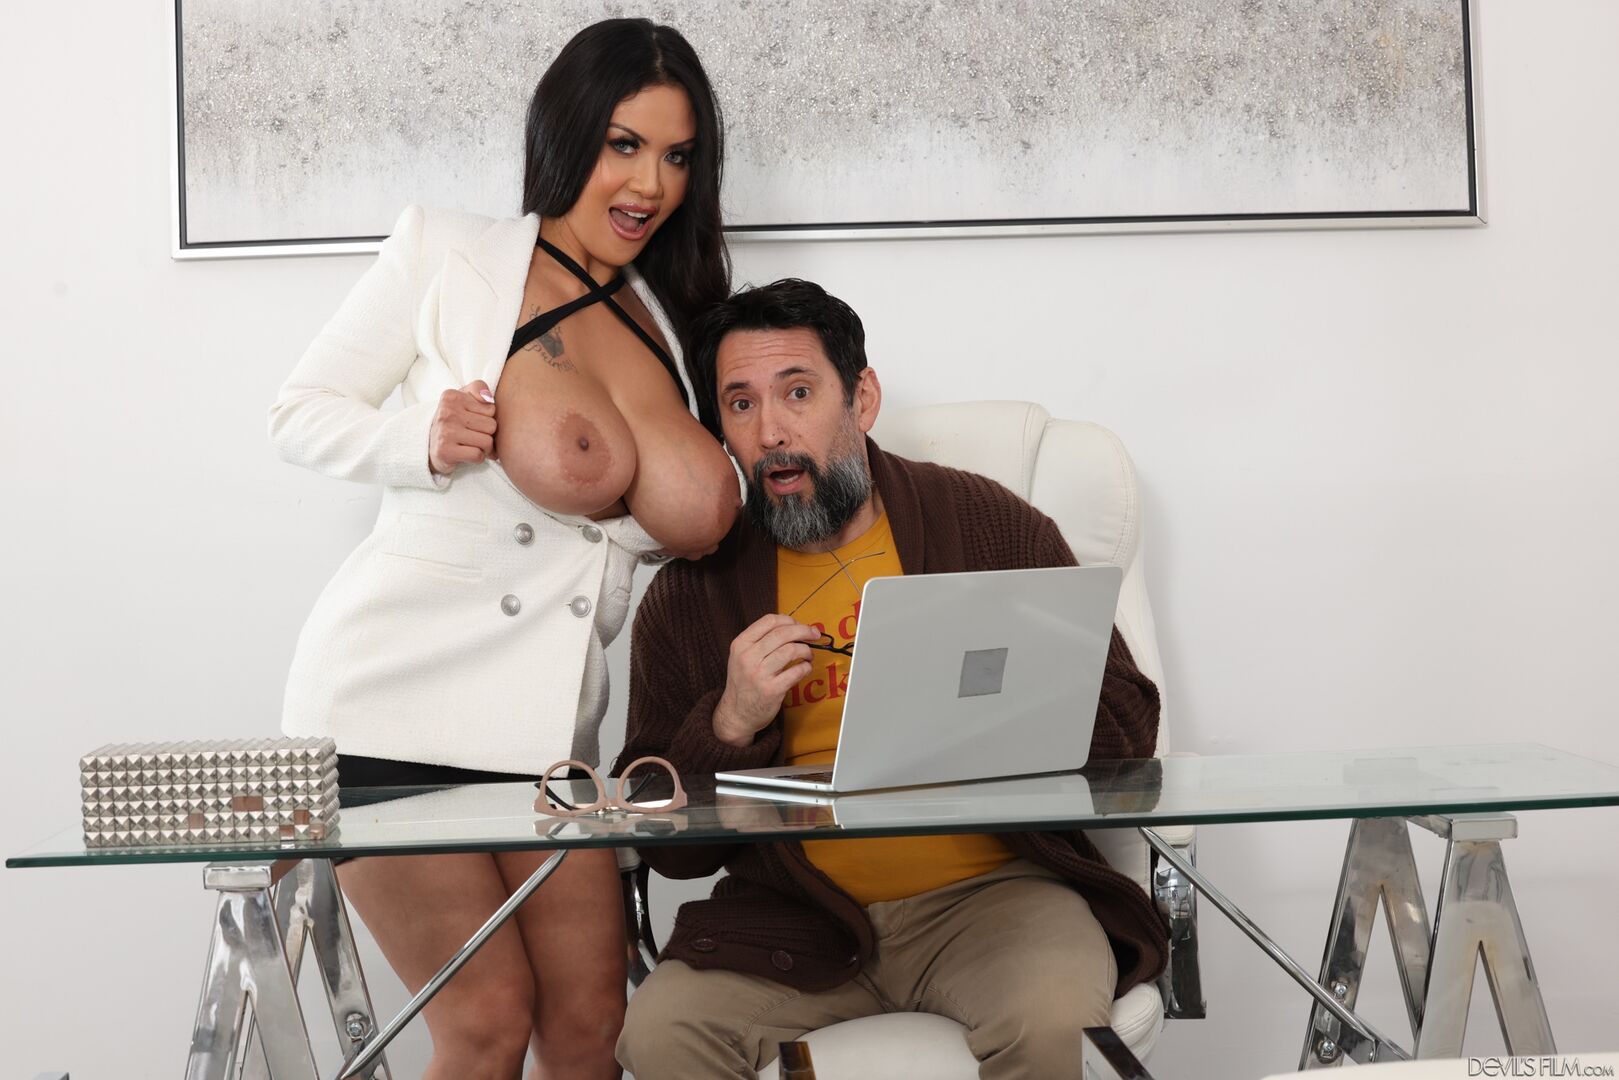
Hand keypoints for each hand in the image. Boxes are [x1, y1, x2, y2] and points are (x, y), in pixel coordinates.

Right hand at [428, 380, 496, 475]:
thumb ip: (479, 388)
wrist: (430, 444)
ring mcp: (445, 431)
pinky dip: (477, 458)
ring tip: (471, 444)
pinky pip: (478, 455)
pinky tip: (467, 454)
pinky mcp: (445, 451)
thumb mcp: (464, 397)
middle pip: (491, 426)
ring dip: (484, 448)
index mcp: (452, 396)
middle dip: (487, 434)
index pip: (491, 409)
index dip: (487, 418)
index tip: (473, 421)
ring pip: (486, 442)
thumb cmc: (454, 419)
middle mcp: (447, 412)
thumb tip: (489, 399)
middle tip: (474, 435)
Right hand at [713, 614, 819, 746]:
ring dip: (806, 650)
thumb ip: (761, 641)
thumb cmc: (744, 682)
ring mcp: (759, 674)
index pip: (769, 621)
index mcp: (740, 644)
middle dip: (804, 631)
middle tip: (814, 634)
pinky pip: (797, 671)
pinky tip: (805, 668)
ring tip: (808, 655)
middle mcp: (748, 657)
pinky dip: (806, 667)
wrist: (736, 713)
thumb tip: (793, 627)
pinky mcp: (772, 690)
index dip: (789, 620)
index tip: (799, 625)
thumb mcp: (742, 656)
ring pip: (791, 650)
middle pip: (783, 633)